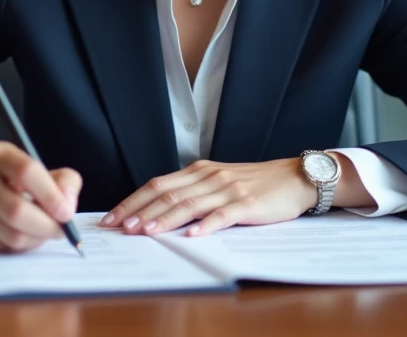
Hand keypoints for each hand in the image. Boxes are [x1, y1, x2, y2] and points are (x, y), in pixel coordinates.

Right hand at [0, 141, 81, 251]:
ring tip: (43, 231)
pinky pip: (3, 247)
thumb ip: (63, 181)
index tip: (66, 212)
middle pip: (18, 210)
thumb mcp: (37, 171)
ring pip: (13, 234)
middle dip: (47, 225)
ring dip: (37, 238)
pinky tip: (24, 235)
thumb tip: (68, 203)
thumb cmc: (9, 182)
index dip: (50, 195)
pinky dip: (22, 246)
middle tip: (62, 230)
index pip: (26, 171)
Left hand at [100, 158, 315, 237]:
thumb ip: (192, 191)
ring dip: (164, 219)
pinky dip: (206, 225)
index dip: (133, 200)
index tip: (113, 216)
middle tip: (120, 227)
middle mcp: (209, 177)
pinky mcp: (247, 204)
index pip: (158, 184)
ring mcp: (227, 190)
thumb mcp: (218, 181)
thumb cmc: (255, 183)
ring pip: (189, 204)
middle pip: (167, 193)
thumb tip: (158, 211)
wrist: (293, 177)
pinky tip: (192, 235)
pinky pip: (223, 215)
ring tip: (146, 232)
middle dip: (140, 212)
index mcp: (199, 171)